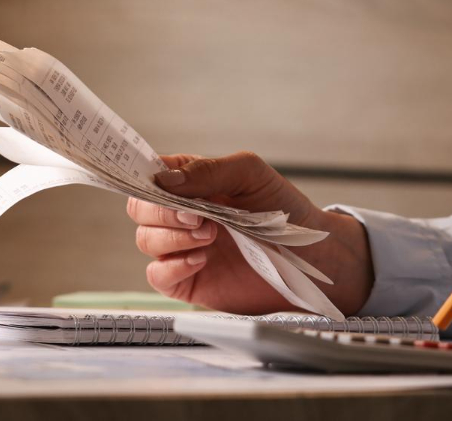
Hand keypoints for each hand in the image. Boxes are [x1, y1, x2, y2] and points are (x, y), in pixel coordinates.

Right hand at [126, 151, 371, 315]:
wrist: (311, 257)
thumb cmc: (284, 210)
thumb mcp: (250, 175)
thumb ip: (208, 171)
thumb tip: (165, 179)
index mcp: (192, 183)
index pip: (151, 175)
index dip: (143, 177)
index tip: (154, 183)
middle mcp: (182, 214)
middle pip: (140, 208)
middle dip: (161, 211)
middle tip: (197, 215)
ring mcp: (183, 248)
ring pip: (145, 240)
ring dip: (172, 237)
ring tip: (210, 236)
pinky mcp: (188, 280)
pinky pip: (158, 274)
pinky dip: (172, 266)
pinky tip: (202, 259)